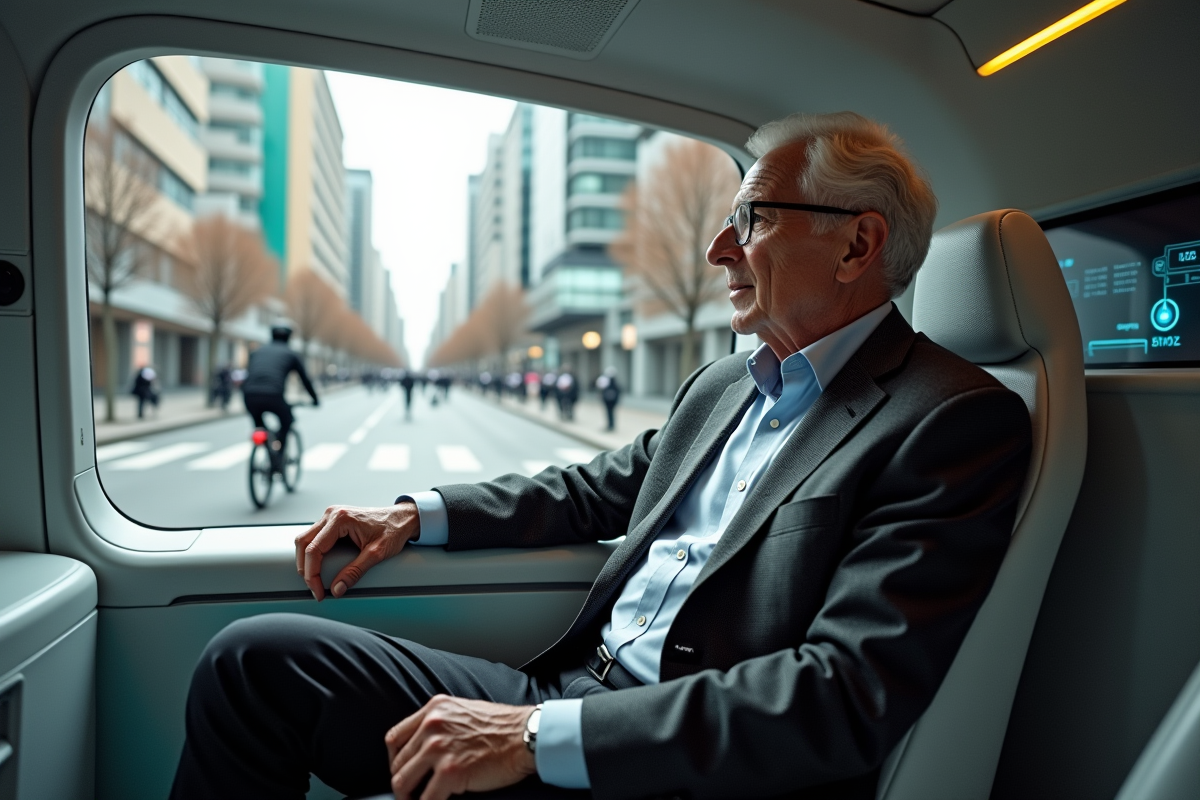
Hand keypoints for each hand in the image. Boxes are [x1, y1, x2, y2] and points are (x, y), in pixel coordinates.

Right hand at [294, 502, 419, 599]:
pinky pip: (314, 537)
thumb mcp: (376, 553)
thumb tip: (337, 589)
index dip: (312, 574)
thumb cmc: (393, 530)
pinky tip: (318, 567)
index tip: (318, 591)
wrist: (402, 518)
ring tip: (314, 580)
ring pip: (305, 539)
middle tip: (314, 588)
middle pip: (303, 543)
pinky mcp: (333, 521)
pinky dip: (312, 553)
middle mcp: (332, 514)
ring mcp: (331, 516)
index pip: (314, 549)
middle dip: (305, 569)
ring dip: (306, 561)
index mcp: (340, 519)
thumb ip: (355, 572)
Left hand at [386, 695, 535, 799]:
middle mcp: (432, 725)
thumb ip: (441, 723)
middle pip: (397, 762)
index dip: (394, 759)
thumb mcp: (464, 711)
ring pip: (402, 782)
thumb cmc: (503, 726)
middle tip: (412, 792)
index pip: (395, 737)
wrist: (527, 735)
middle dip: (403, 781)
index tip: (401, 770)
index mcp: (434, 709)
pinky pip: (426, 799)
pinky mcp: (450, 772)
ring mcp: (439, 748)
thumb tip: (425, 746)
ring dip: (408, 797)